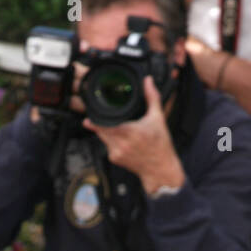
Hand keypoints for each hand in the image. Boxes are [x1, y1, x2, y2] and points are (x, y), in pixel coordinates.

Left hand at [83, 76, 184, 192]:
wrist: (160, 169)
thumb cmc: (160, 146)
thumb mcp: (158, 119)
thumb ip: (152, 98)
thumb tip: (148, 81)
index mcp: (131, 132)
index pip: (105, 124)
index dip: (96, 118)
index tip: (90, 112)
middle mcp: (122, 143)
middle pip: (100, 129)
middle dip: (97, 122)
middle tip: (95, 116)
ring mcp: (117, 153)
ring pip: (101, 137)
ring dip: (103, 130)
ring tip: (115, 127)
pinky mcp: (115, 159)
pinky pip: (106, 145)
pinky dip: (109, 140)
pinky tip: (119, 138)